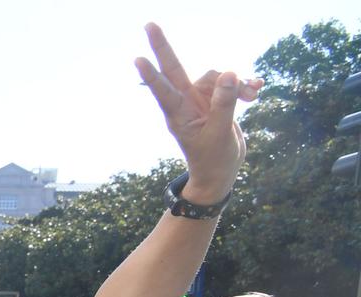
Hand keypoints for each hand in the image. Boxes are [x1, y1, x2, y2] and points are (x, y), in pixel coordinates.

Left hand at [135, 24, 258, 199]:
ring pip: (216, 76)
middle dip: (163, 47)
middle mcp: (186, 103)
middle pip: (174, 69)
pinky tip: (257, 90)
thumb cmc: (214, 159)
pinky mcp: (216, 101)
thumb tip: (230, 73)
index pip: (163, 90)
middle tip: (149, 24)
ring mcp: (200, 100)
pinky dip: (244, 85)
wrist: (220, 173)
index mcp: (179, 115)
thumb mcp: (220, 133)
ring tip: (254, 96)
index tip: (137, 59)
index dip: (152, 74)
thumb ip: (225, 104)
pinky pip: (230, 84)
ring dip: (237, 81)